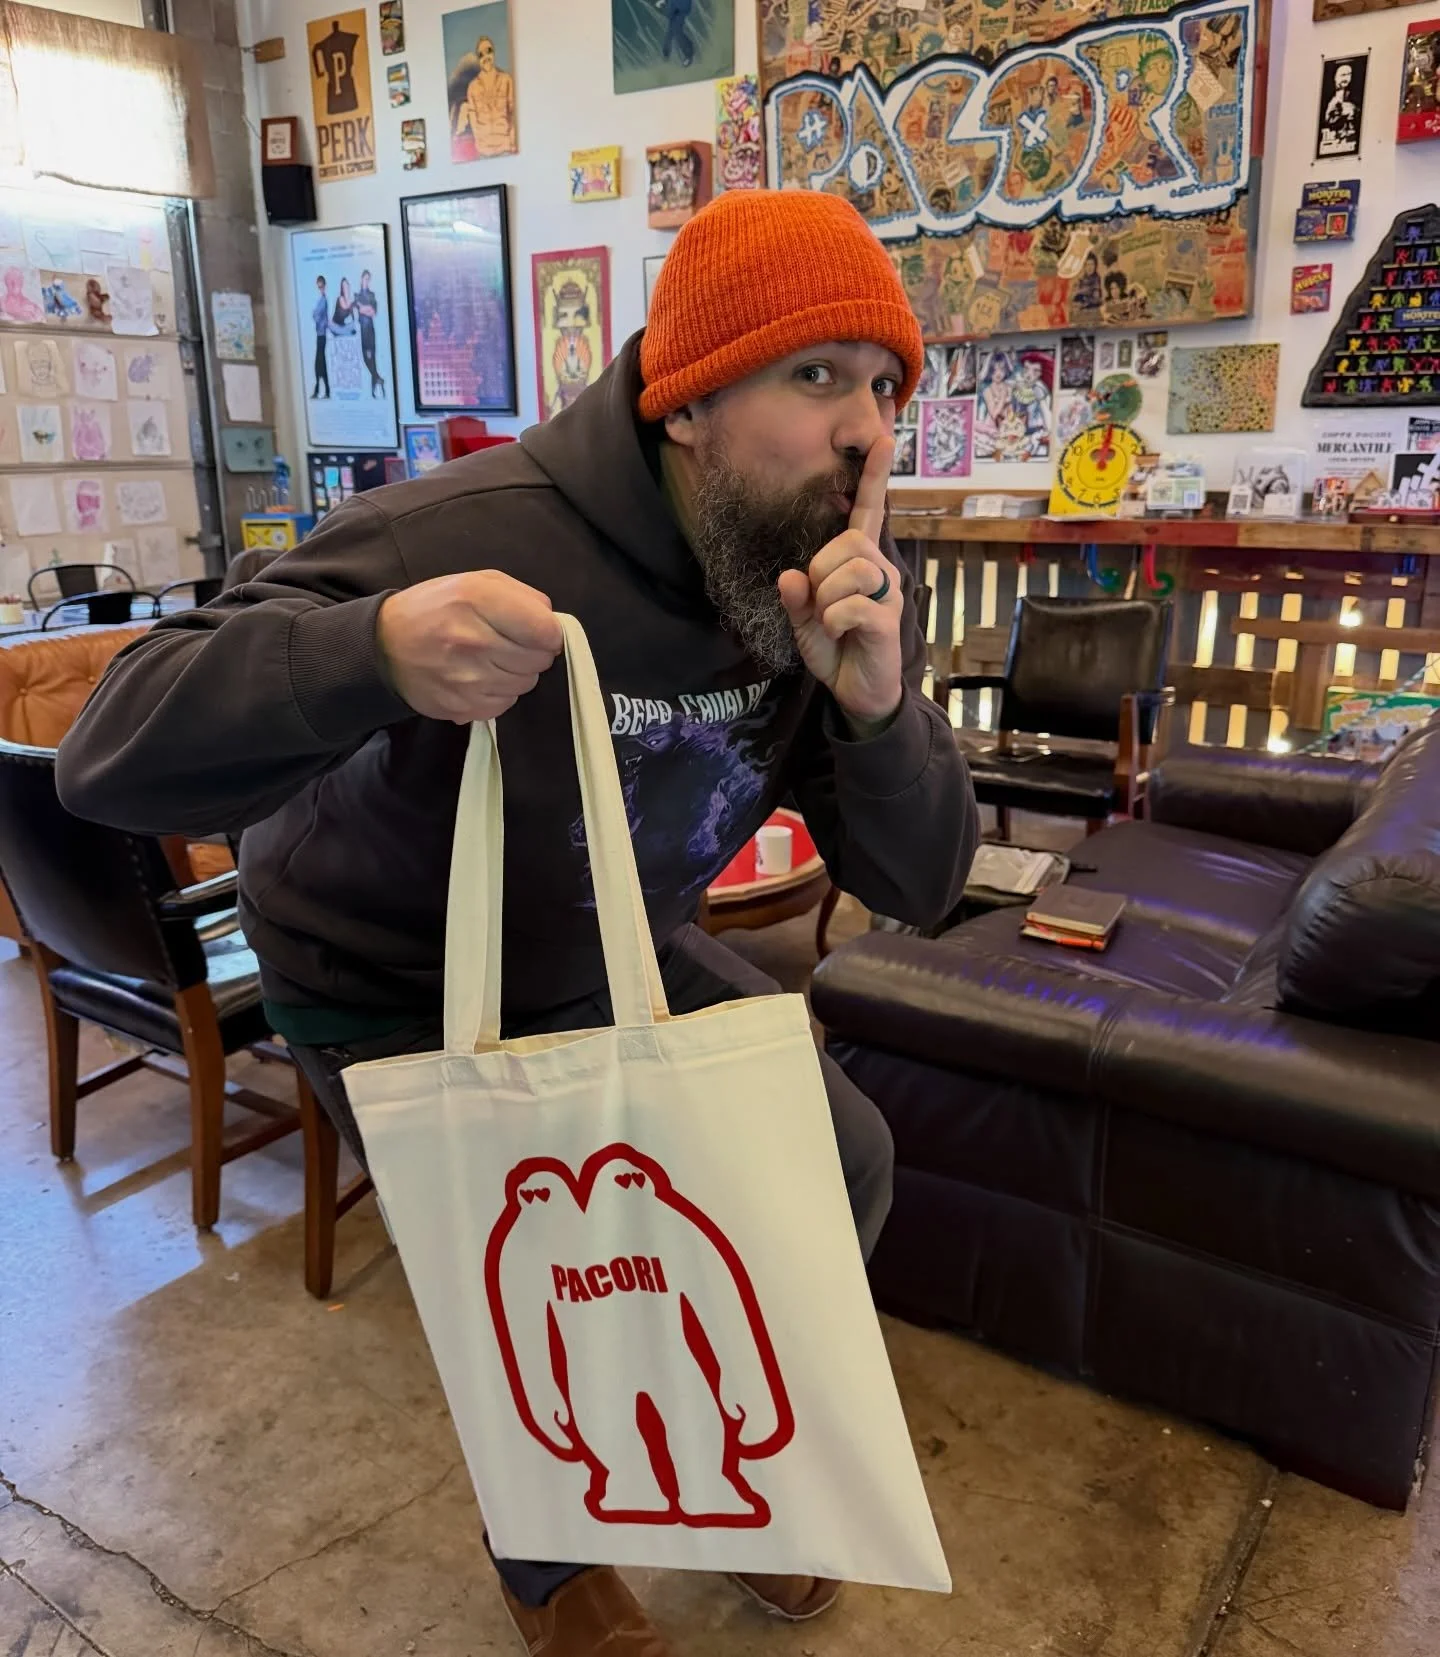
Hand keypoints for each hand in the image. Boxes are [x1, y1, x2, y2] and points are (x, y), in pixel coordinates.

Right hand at [377, 570, 563, 722]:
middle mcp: (473, 640)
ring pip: (526, 683)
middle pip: (539, 659)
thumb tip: (552, 621)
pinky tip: (480, 677)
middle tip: (508, 643)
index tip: (537, 630)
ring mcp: (468, 677)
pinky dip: (500, 692)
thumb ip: (521, 595)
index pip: (546, 630)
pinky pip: (506, 703)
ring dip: (516, 672)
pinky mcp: (463, 706)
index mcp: (476, 599)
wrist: (385, 646)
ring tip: (491, 659)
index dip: (549, 631)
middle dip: (532, 651)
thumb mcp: (474, 582)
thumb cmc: (436, 609)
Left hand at [777, 435, 902, 728]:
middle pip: (847, 543)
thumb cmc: (836, 648)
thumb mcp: (804, 620)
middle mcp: (880, 568)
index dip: (874, 477)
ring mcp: (887, 593)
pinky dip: (833, 621)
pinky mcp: (887, 619)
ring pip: (849, 570)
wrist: (857, 691)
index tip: (882, 438)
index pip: (868, 511)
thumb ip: (796, 596)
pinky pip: (850, 605)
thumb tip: (790, 576)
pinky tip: (840, 634)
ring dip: (826, 599)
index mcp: (859, 561)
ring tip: (832, 621)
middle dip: (822, 572)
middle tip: (821, 604)